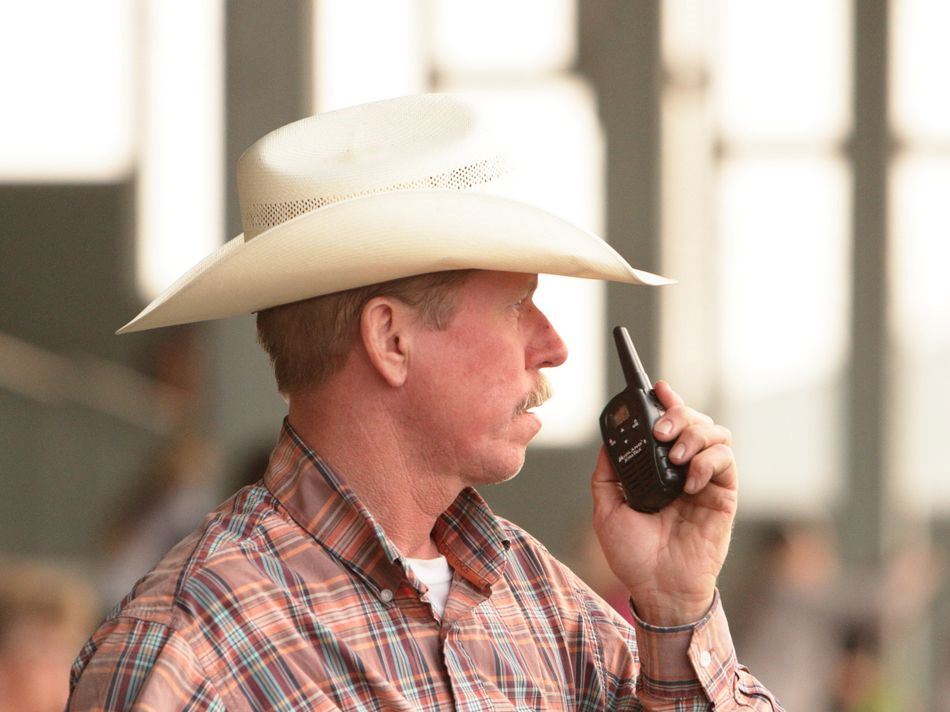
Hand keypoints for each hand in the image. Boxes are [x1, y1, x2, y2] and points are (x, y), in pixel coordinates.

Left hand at [590, 381, 737, 625]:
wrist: (657, 589)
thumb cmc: (633, 555)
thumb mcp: (606, 509)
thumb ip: (607, 474)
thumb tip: (608, 441)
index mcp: (657, 470)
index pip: (668, 426)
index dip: (666, 402)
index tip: (657, 388)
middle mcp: (683, 469)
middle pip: (694, 421)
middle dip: (679, 414)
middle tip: (661, 429)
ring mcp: (706, 481)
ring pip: (715, 434)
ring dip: (695, 434)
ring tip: (674, 454)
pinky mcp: (724, 496)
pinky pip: (726, 462)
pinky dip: (707, 461)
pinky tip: (688, 480)